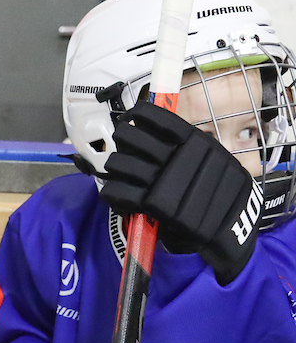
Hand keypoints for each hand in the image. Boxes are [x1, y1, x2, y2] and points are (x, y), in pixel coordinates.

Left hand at [102, 102, 262, 283]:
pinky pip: (117, 191)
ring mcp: (164, 180)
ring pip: (118, 163)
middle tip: (124, 149)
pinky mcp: (153, 204)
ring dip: (113, 168)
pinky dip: (111, 192)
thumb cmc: (220, 192)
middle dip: (121, 141)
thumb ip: (188, 145)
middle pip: (128, 136)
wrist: (231, 227)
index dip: (136, 115)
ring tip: (118, 173)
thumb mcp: (214, 158)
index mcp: (194, 141)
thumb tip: (154, 130)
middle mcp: (177, 156)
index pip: (155, 117)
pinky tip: (117, 195)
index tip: (130, 119)